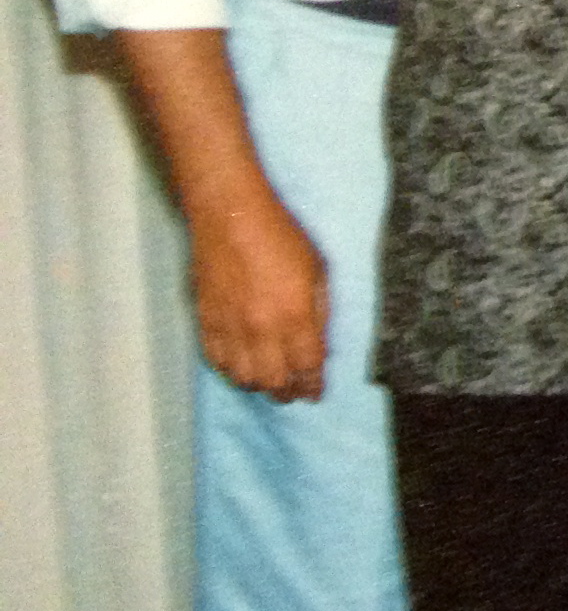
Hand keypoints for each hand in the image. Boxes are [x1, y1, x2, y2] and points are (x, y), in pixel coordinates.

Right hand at [192, 193, 328, 400]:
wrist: (230, 217)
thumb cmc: (281, 237)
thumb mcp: (318, 270)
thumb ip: (319, 311)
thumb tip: (319, 343)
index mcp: (295, 315)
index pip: (306, 367)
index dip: (312, 385)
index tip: (316, 394)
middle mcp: (261, 329)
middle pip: (273, 381)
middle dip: (287, 393)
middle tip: (294, 394)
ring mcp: (230, 327)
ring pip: (242, 377)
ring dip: (258, 385)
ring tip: (269, 383)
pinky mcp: (206, 321)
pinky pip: (216, 360)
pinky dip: (230, 370)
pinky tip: (240, 368)